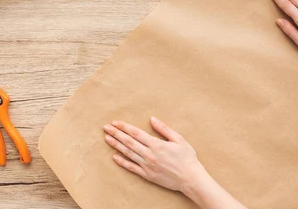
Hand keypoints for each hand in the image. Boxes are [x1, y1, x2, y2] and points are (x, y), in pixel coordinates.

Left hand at [103, 118, 246, 208]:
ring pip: (128, 154)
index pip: (136, 133)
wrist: (191, 179)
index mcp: (157, 144)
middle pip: (129, 142)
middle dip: (116, 134)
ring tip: (107, 139)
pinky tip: (114, 157)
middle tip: (106, 128)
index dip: (124, 127)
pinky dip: (122, 162)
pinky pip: (132, 168)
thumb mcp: (178, 139)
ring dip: (116, 145)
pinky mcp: (147, 175)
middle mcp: (149, 155)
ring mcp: (147, 166)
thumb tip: (152, 119)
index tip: (115, 122)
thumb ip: (164, 129)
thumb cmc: (187, 158)